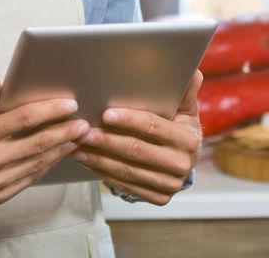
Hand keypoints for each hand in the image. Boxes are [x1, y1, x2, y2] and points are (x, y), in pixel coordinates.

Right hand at [0, 75, 90, 203]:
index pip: (24, 118)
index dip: (51, 110)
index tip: (70, 104)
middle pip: (37, 143)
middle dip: (65, 132)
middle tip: (85, 123)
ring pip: (37, 163)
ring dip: (61, 150)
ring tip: (78, 138)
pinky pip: (29, 179)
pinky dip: (47, 166)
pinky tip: (59, 155)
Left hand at [72, 70, 203, 205]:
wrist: (186, 160)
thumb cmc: (179, 127)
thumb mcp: (185, 108)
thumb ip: (185, 90)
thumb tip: (191, 71)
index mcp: (188, 139)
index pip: (153, 127)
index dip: (129, 120)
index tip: (105, 114)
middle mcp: (181, 164)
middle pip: (135, 151)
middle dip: (105, 140)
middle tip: (82, 131)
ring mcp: (170, 184)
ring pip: (126, 170)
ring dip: (98, 158)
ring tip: (77, 146)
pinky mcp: (159, 198)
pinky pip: (126, 185)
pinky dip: (103, 172)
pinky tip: (88, 161)